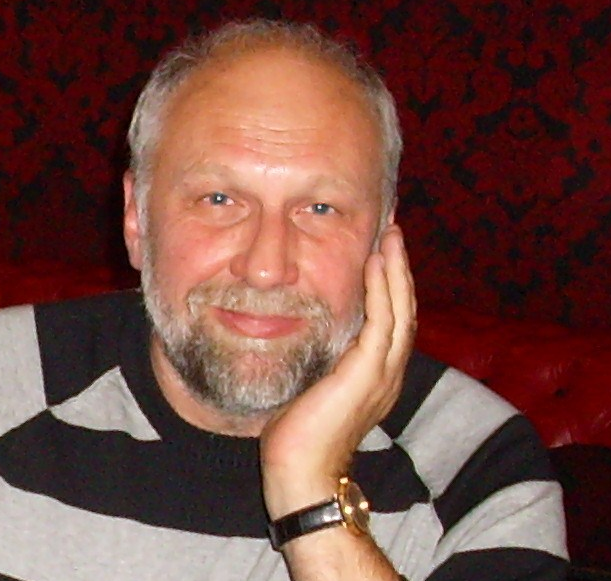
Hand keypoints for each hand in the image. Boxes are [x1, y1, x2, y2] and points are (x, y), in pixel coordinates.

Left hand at [260, 224, 416, 517]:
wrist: (301, 472)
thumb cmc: (299, 435)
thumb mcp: (315, 386)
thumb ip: (323, 359)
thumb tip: (304, 330)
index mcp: (377, 376)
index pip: (392, 321)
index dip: (390, 286)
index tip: (381, 253)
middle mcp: (389, 372)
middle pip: (404, 309)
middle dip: (399, 269)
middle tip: (393, 232)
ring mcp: (383, 373)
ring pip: (400, 309)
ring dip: (395, 270)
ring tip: (391, 235)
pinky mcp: (368, 373)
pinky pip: (383, 321)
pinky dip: (383, 289)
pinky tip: (376, 262)